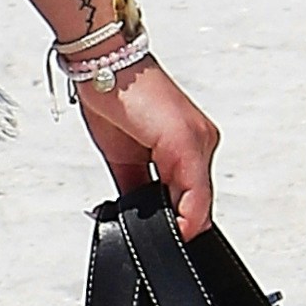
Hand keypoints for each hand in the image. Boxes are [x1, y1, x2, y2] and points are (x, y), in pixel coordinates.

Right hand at [75, 58, 218, 237]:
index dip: (181, 222)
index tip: (166, 241)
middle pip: (198, 200)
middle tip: (158, 241)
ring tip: (158, 234)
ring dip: (178, 220)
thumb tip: (136, 216)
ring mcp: (199, 140)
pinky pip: (194, 191)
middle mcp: (202, 139)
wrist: (103, 63)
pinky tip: (172, 226)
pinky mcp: (187, 141)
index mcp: (189, 141)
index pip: (192, 194)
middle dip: (177, 223)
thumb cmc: (111, 97)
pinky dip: (185, 214)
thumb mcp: (123, 157)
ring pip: (199, 199)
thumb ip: (136, 187)